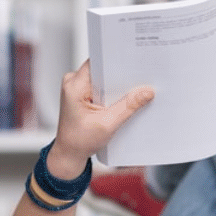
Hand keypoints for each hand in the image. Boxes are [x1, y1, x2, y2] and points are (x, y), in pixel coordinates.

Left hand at [48, 60, 154, 177]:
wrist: (69, 154)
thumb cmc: (80, 141)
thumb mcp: (107, 124)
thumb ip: (128, 106)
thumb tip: (146, 91)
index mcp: (74, 85)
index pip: (98, 61)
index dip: (116, 61)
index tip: (134, 63)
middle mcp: (73, 82)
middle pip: (102, 69)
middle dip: (120, 75)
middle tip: (140, 80)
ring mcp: (78, 87)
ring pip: (103, 78)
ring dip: (117, 85)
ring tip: (134, 90)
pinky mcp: (83, 94)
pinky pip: (101, 86)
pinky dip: (113, 92)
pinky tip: (125, 99)